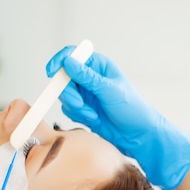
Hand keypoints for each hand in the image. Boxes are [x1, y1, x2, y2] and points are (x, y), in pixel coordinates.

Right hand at [46, 46, 189, 189]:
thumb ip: (87, 77)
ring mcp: (86, 93)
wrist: (138, 135)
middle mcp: (90, 77)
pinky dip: (77, 115)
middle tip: (80, 104)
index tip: (52, 71)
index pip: (72, 55)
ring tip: (93, 115)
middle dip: (69, 93)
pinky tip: (93, 119)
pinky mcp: (83, 108)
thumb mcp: (109, 90)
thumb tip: (68, 61)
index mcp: (98, 66)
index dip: (60, 60)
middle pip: (63, 77)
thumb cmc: (132, 108)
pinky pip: (68, 109)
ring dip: (76, 107)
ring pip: (64, 95)